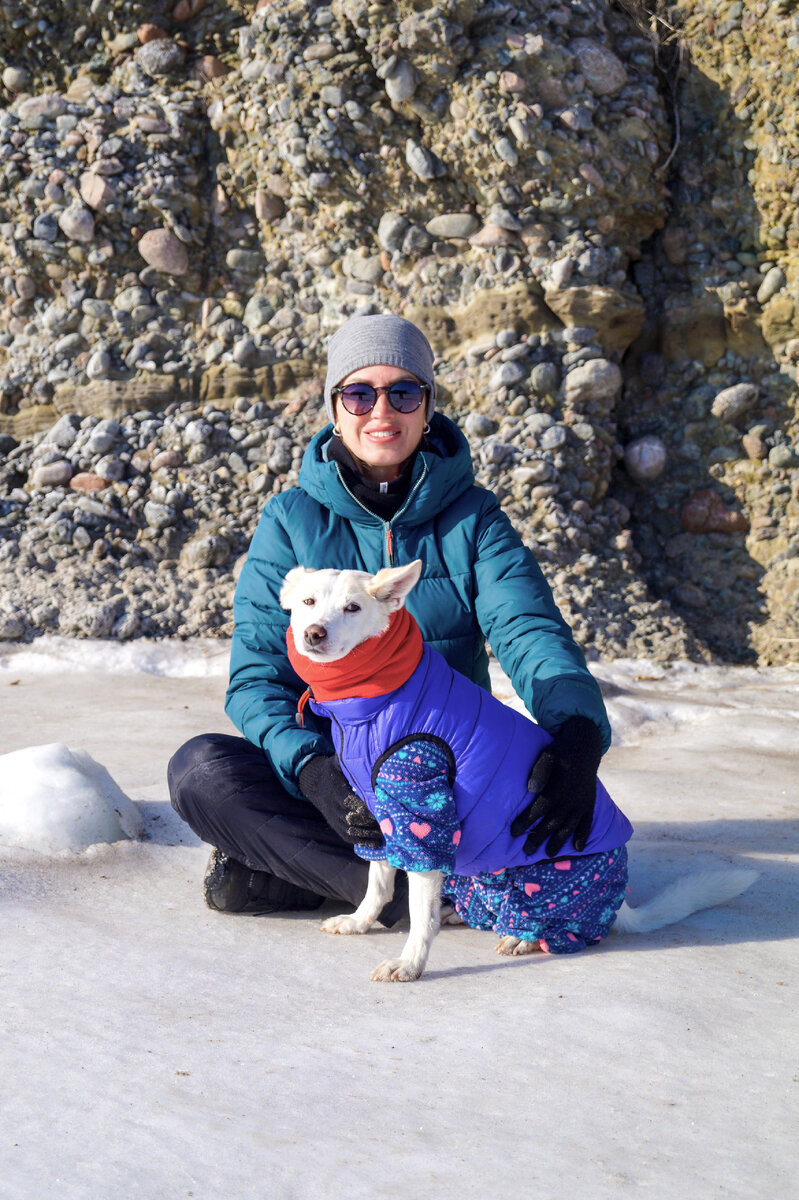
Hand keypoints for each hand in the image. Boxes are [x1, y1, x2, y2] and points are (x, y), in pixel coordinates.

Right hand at [298, 755, 383, 847]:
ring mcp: (333, 817)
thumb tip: (367, 751)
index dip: (364, 806)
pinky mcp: (335, 824)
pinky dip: (361, 841)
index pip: (349, 800)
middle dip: (370, 822)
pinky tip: (376, 842)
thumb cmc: (332, 770)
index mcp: (335, 789)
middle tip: (388, 823)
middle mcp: (333, 805)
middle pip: (352, 817)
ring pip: (351, 829)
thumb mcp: (337, 761)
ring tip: (386, 834)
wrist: (314, 783)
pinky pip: (347, 836)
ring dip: (368, 833)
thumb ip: (349, 760)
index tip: (380, 808)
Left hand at [510, 716, 602, 856]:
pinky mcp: (590, 803)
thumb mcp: (548, 754)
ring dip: (558, 842)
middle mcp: (569, 801)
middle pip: (551, 824)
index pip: (537, 810)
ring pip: (568, 827)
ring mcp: (581, 804)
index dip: (525, 822)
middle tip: (527, 851)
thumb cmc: (562, 750)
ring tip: (549, 854)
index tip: (514, 832)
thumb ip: (539, 772)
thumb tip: (530, 789)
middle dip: (538, 838)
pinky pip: (587, 823)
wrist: (586, 746)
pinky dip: (583, 836)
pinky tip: (578, 848)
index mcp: (557, 789)